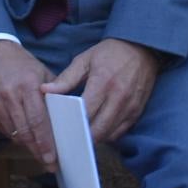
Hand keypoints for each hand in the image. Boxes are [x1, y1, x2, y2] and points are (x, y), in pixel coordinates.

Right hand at [0, 41, 57, 167]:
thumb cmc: (23, 66)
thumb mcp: (43, 73)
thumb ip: (55, 95)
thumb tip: (68, 119)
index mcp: (27, 85)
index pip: (38, 120)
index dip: (46, 141)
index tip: (54, 156)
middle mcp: (10, 96)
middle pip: (26, 132)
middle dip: (39, 150)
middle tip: (50, 164)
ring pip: (15, 134)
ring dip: (29, 147)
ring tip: (41, 156)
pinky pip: (5, 130)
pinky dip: (17, 137)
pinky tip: (27, 142)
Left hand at [43, 37, 159, 142]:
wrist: (142, 48)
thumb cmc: (110, 53)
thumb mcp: (85, 60)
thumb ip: (66, 78)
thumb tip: (45, 90)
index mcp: (102, 82)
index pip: (85, 112)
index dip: (72, 124)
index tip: (60, 131)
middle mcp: (118, 97)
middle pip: (98, 129)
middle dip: (82, 137)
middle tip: (69, 139)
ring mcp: (130, 106)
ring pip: (109, 134)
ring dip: (95, 138)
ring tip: (82, 137)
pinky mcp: (137, 111)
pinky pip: (121, 132)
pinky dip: (108, 134)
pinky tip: (98, 130)